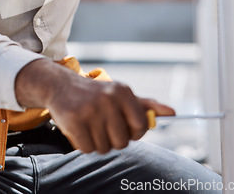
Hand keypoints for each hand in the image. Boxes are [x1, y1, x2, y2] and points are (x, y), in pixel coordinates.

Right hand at [47, 78, 174, 153]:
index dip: (134, 133)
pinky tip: (79, 128)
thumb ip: (146, 106)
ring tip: (90, 125)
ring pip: (104, 148)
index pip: (141, 126)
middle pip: (122, 141)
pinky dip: (83, 144)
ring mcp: (90, 110)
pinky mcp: (74, 120)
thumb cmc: (95, 94)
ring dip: (97, 142)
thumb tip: (173, 113)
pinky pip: (88, 149)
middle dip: (113, 139)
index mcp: (123, 91)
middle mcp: (108, 98)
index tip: (124, 127)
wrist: (60, 85)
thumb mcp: (120, 95)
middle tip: (103, 125)